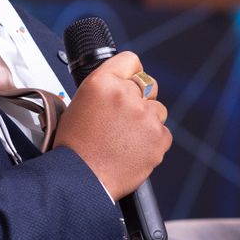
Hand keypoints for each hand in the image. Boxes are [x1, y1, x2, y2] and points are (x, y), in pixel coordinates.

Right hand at [53, 51, 170, 199]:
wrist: (81, 179)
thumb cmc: (75, 147)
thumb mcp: (79, 104)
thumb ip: (104, 89)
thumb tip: (123, 86)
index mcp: (101, 82)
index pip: (130, 60)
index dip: (130, 71)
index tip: (130, 79)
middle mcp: (125, 94)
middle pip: (147, 84)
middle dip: (139, 98)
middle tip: (123, 118)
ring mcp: (144, 115)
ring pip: (157, 109)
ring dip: (146, 121)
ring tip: (124, 138)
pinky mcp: (159, 137)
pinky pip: (163, 133)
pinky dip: (152, 141)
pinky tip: (132, 150)